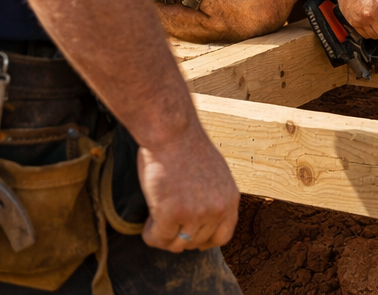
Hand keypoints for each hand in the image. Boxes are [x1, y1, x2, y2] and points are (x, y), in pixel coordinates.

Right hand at [138, 122, 239, 251]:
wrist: (172, 133)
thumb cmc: (187, 147)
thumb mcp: (215, 173)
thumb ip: (213, 197)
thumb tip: (201, 219)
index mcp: (230, 199)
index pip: (222, 236)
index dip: (203, 240)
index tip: (190, 235)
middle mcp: (217, 209)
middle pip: (196, 243)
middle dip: (180, 236)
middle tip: (167, 223)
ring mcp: (196, 214)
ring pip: (176, 244)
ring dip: (164, 236)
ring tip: (155, 221)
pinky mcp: (171, 214)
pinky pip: (158, 239)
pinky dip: (150, 234)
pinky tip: (147, 221)